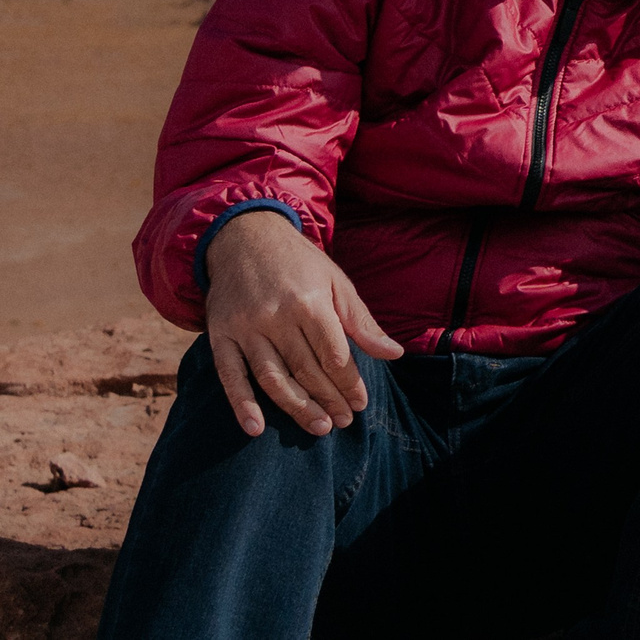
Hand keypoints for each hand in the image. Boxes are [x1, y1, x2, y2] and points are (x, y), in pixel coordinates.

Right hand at [202, 208, 403, 437]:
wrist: (244, 237)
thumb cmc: (299, 263)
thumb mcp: (337, 282)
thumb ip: (361, 322)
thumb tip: (394, 354)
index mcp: (309, 301)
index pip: (333, 354)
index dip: (349, 382)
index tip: (361, 404)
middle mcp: (276, 316)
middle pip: (305, 369)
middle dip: (328, 399)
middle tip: (343, 423)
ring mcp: (245, 327)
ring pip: (271, 377)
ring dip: (295, 407)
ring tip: (317, 428)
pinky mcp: (219, 335)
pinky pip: (229, 374)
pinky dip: (240, 403)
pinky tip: (255, 428)